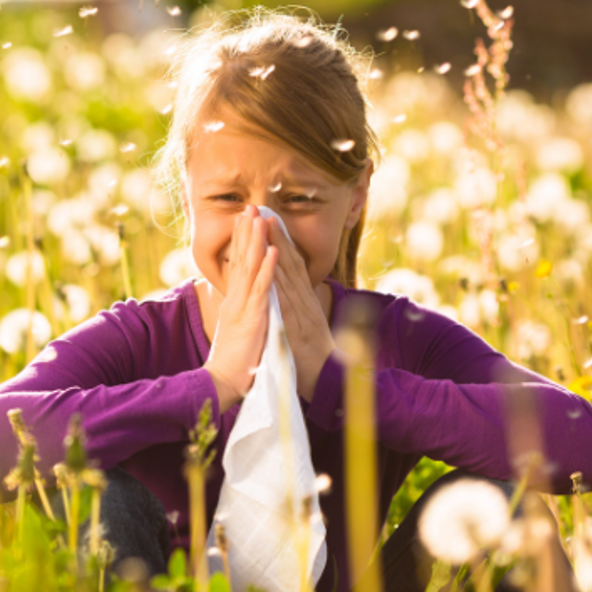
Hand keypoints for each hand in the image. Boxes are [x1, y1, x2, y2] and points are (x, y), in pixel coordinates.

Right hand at [203, 205, 277, 412]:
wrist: (223, 383)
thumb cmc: (233, 362)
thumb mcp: (237, 330)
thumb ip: (240, 312)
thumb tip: (242, 301)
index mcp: (234, 302)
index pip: (237, 265)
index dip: (242, 241)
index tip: (245, 220)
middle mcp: (236, 300)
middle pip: (241, 259)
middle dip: (246, 232)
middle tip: (249, 206)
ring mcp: (243, 307)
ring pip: (250, 268)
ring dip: (256, 241)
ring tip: (259, 217)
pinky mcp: (252, 318)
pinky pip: (262, 289)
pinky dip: (268, 268)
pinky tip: (273, 250)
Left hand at [266, 216, 335, 402]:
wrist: (329, 381)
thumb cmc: (313, 358)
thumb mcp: (305, 328)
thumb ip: (298, 309)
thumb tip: (290, 296)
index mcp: (304, 301)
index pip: (291, 265)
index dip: (280, 241)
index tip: (268, 220)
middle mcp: (304, 300)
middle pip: (289, 262)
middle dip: (276, 235)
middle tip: (263, 209)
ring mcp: (302, 311)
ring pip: (287, 274)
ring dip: (276, 248)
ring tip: (265, 224)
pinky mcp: (296, 326)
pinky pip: (286, 299)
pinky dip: (279, 279)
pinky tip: (271, 262)